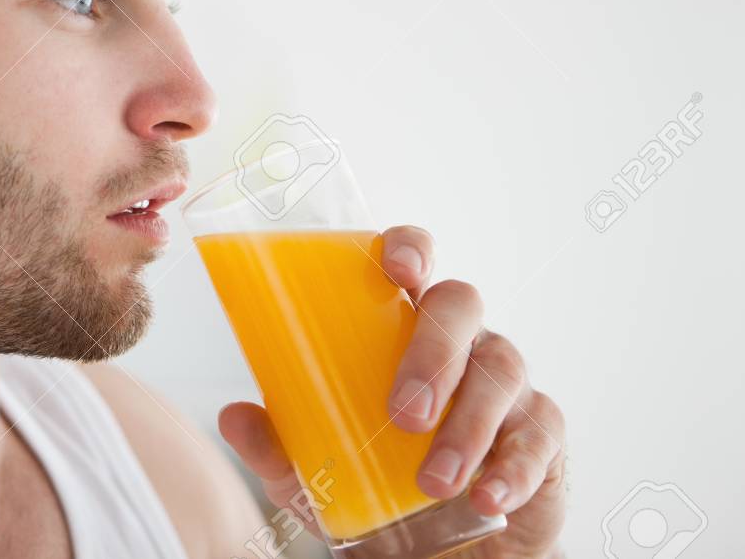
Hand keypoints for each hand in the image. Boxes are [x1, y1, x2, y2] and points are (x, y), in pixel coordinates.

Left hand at [218, 225, 566, 557]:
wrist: (435, 555)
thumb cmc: (375, 488)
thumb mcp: (315, 474)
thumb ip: (278, 445)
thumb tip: (234, 417)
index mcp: (401, 328)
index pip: (413, 261)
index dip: (410, 248)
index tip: (397, 265)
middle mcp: (459, 343)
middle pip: (460, 307)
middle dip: (433, 353)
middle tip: (403, 413)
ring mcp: (505, 385)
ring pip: (501, 371)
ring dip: (467, 425)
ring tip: (432, 481)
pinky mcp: (541, 436)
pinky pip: (540, 435)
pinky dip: (514, 466)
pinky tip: (487, 495)